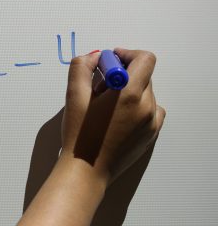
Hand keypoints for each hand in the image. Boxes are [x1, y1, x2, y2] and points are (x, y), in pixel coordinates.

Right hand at [61, 48, 165, 184]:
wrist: (86, 170)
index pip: (145, 59)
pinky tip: (117, 118)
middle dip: (123, 74)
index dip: (127, 54)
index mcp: (129, 94)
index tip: (110, 62)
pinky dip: (137, 107)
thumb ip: (82, 67)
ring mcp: (152, 122)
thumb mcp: (73, 96)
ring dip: (129, 91)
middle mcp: (147, 107)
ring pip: (146, 93)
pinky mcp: (151, 134)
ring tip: (107, 106)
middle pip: (144, 76)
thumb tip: (95, 57)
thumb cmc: (79, 134)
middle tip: (100, 87)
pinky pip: (151, 110)